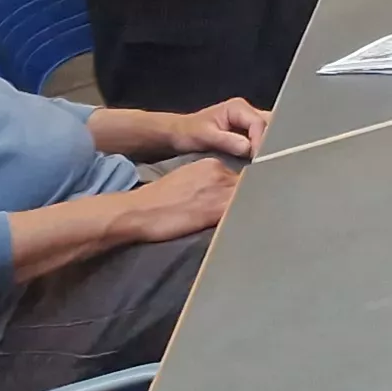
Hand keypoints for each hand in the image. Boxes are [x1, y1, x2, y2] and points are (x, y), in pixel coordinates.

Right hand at [111, 157, 240, 245]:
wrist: (139, 211)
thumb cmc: (158, 201)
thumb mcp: (187, 179)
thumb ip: (209, 182)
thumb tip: (225, 193)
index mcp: (211, 164)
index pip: (240, 175)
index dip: (244, 190)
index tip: (243, 200)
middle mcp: (219, 172)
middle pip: (249, 185)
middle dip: (250, 198)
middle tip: (252, 213)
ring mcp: (220, 190)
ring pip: (250, 197)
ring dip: (251, 208)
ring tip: (249, 222)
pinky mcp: (219, 209)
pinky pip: (243, 212)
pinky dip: (246, 218)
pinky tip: (246, 226)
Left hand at [165, 98, 271, 158]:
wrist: (179, 135)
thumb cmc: (188, 132)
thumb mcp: (204, 136)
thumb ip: (226, 141)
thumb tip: (248, 148)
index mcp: (238, 108)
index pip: (259, 123)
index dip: (260, 141)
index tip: (257, 160)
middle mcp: (248, 113)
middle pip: (270, 126)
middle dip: (270, 143)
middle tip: (264, 162)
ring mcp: (250, 124)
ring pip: (270, 134)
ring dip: (268, 148)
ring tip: (263, 164)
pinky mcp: (250, 136)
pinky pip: (263, 142)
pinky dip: (263, 152)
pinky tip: (260, 163)